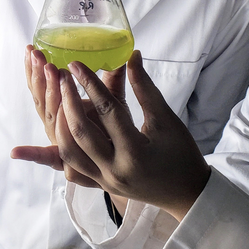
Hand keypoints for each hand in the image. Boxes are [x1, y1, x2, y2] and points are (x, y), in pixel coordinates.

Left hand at [25, 50, 209, 221]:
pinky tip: (64, 128)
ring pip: (69, 153)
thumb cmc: (183, 154)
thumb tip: (131, 56)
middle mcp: (114, 170)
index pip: (107, 111)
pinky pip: (73, 169)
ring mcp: (105, 181)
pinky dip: (65, 148)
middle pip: (81, 133)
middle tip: (62, 76)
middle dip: (68, 100)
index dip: (91, 84)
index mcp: (135, 153)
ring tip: (62, 99)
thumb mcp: (167, 120)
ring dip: (62, 124)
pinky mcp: (101, 185)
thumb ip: (146, 89)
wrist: (187, 192)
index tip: (77, 64)